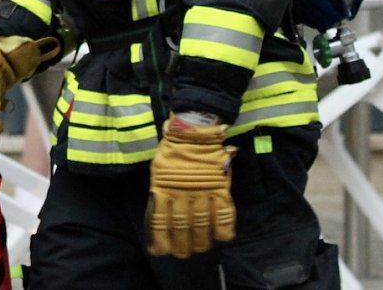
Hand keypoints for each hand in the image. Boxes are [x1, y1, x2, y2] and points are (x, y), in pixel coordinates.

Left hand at [146, 113, 236, 258]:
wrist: (194, 129)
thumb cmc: (173, 149)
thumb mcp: (158, 169)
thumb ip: (160, 191)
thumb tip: (159, 214)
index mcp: (163, 189)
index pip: (161, 223)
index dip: (162, 241)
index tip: (163, 252)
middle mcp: (182, 194)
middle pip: (182, 228)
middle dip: (183, 245)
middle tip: (185, 253)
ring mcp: (202, 191)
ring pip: (201, 225)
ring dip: (202, 241)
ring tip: (201, 248)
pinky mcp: (219, 187)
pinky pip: (223, 213)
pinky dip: (224, 228)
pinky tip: (222, 237)